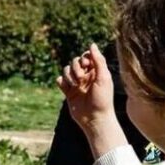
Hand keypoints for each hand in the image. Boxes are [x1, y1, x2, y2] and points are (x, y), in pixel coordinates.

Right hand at [58, 43, 128, 158]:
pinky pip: (60, 81)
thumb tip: (92, 44)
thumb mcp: (103, 77)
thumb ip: (98, 60)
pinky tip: (66, 86)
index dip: (84, 58)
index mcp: (96, 72)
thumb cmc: (102, 99)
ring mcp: (77, 84)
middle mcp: (86, 76)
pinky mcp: (68, 92)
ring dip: (69, 75)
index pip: (87, 56)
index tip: (87, 65)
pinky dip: (61, 81)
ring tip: (75, 85)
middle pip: (75, 62)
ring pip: (66, 70)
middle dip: (76, 67)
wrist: (94, 119)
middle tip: (81, 78)